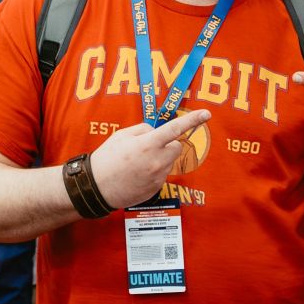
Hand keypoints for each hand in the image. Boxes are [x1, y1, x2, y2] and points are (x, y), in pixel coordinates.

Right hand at [87, 109, 211, 208]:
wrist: (97, 188)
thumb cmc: (106, 159)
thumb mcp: (121, 136)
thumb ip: (143, 130)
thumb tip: (156, 132)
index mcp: (148, 144)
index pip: (175, 129)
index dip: (192, 120)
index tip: (206, 114)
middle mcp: (157, 161)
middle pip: (177, 147)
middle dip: (168, 144)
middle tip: (149, 147)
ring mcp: (158, 177)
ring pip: (169, 161)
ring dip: (160, 158)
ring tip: (138, 163)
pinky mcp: (156, 188)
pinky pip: (162, 174)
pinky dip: (154, 172)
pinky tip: (137, 175)